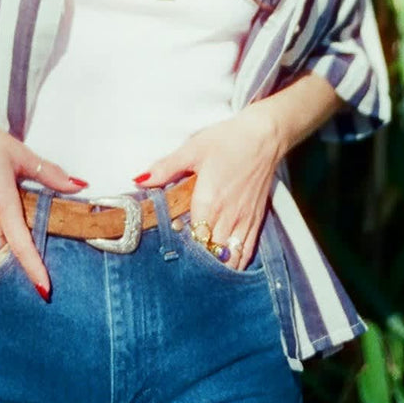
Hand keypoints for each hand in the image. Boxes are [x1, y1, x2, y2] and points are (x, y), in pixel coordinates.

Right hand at [0, 107, 84, 296]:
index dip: (33, 269)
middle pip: (1, 259)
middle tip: (31, 283)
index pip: (20, 245)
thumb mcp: (20, 153)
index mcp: (1, 201)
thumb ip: (50, 173)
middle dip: (17, 275)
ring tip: (12, 280)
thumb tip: (79, 185)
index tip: (44, 289)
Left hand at [136, 104, 282, 269]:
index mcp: (208, 202)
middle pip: (210, 255)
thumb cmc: (228, 140)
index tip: (170, 244)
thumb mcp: (193, 149)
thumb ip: (166, 168)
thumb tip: (139, 180)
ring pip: (229, 260)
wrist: (264, 136)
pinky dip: (235, 264)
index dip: (180, 246)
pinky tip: (224, 265)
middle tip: (183, 259)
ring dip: (215, 266)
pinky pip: (246, 253)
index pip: (192, 240)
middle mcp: (227, 217)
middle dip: (197, 261)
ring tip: (202, 266)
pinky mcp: (256, 221)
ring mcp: (244, 221)